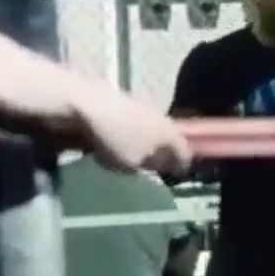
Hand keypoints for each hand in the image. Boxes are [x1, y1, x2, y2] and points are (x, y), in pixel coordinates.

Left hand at [74, 85, 192, 175]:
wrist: (89, 103)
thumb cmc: (116, 138)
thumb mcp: (132, 164)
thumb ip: (148, 167)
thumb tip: (156, 165)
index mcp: (171, 134)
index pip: (185, 152)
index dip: (182, 165)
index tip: (177, 175)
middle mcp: (164, 118)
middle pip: (171, 138)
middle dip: (167, 151)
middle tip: (159, 164)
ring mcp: (147, 107)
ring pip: (155, 128)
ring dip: (151, 140)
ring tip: (140, 152)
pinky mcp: (129, 101)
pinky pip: (140, 122)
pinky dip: (136, 132)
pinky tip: (123, 138)